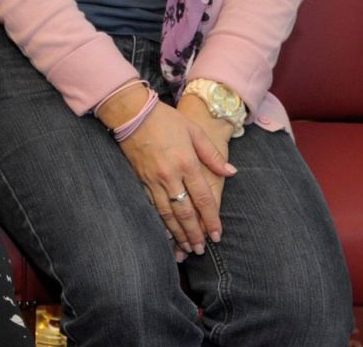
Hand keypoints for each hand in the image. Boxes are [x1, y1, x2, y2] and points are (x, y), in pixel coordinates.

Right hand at [116, 96, 234, 259]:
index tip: (217, 236)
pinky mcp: (139, 180)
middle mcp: (170, 175)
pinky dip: (159, 223)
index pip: (203, 199)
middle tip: (200, 250)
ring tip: (186, 248)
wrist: (131, 112)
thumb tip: (231, 171)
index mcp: (187, 163)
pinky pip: (151, 207)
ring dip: (178, 233)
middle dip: (194, 234)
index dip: (211, 220)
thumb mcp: (194, 131)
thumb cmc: (165, 119)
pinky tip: (165, 233)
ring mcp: (153, 180)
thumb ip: (212, 154)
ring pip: (167, 214)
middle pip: (185, 212)